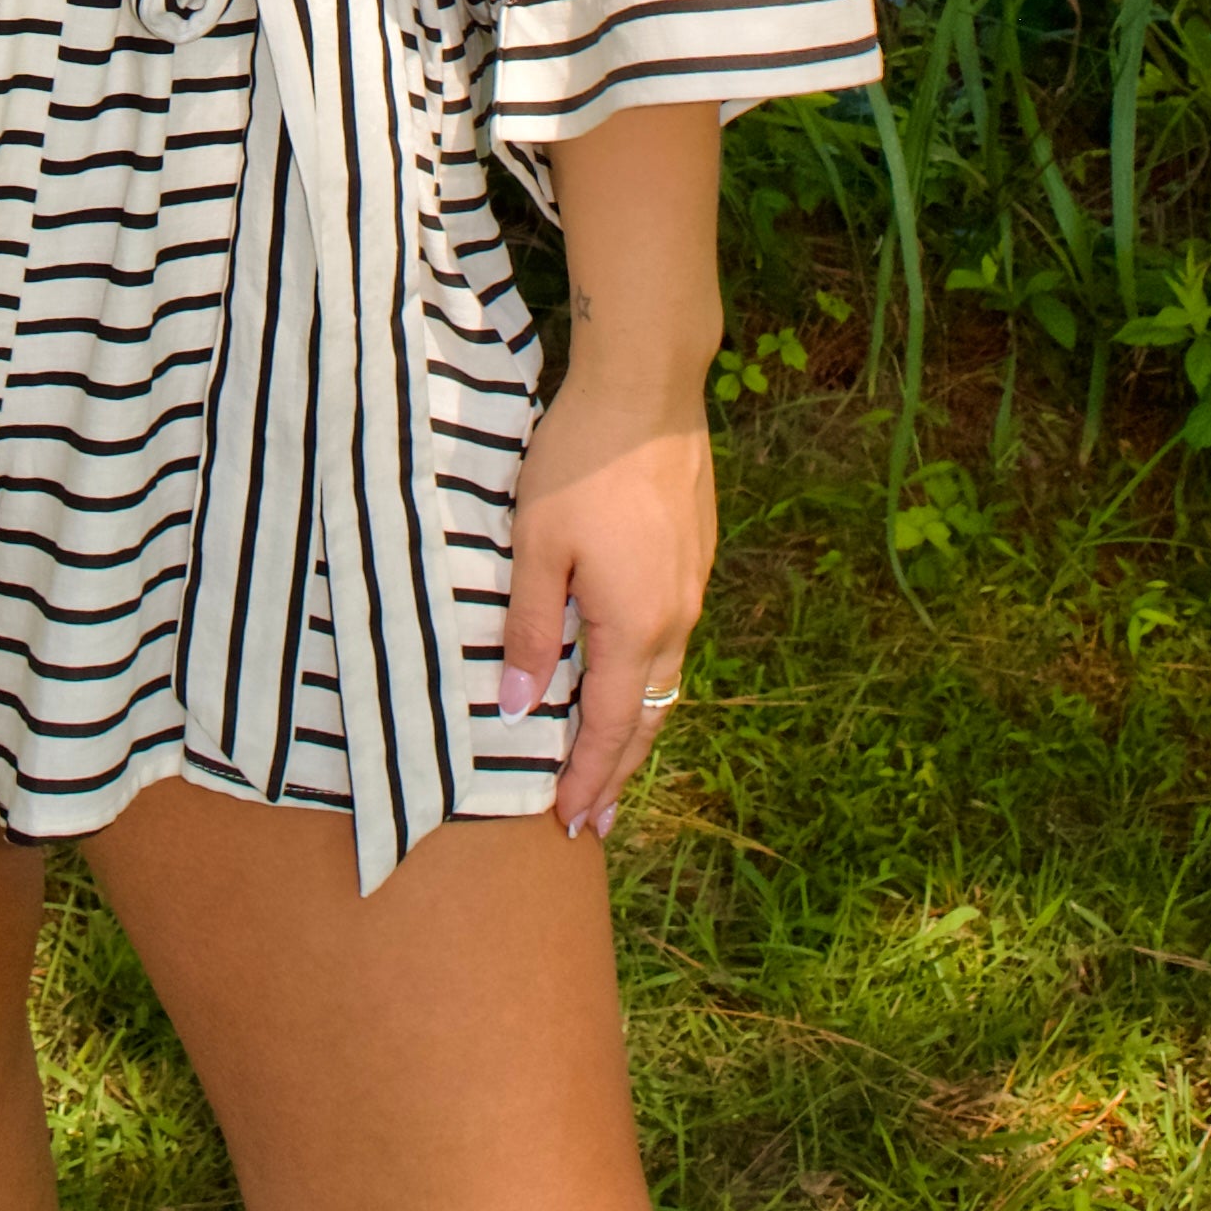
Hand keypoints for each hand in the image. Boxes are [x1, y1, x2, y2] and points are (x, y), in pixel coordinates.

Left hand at [498, 363, 717, 843]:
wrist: (647, 387)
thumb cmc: (580, 462)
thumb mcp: (535, 545)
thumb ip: (530, 630)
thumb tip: (517, 709)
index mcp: (634, 627)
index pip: (611, 728)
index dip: (588, 779)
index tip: (569, 823)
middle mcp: (675, 620)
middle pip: (648, 718)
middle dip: (618, 772)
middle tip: (594, 821)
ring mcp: (691, 587)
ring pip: (664, 679)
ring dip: (636, 726)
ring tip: (611, 762)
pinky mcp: (694, 556)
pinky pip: (671, 639)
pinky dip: (647, 677)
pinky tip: (629, 674)